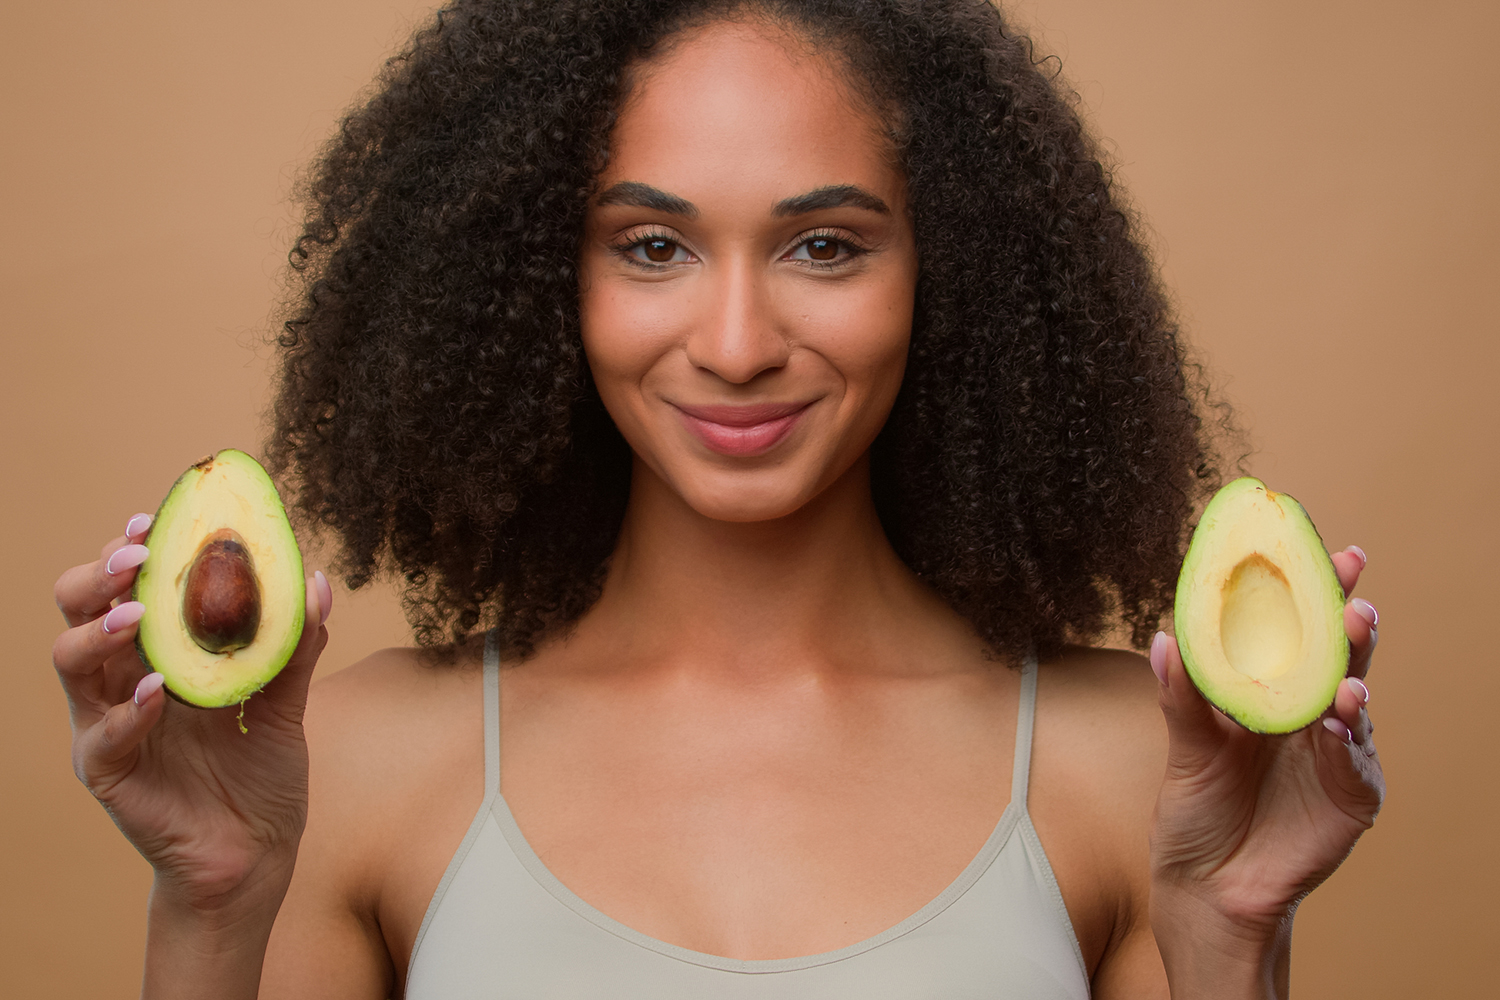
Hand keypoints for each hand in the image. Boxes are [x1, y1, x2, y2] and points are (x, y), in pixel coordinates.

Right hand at [52, 513, 332, 916]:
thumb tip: (317, 580)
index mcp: (157, 653)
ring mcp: (107, 726)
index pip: (124, 588)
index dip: (128, 550)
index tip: (153, 520)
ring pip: (70, 662)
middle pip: (78, 609)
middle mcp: (121, 681)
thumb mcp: (285, 701)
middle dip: (99, 574)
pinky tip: (158, 690)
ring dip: (100, 629)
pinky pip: (102, 736)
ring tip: (140, 614)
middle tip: (137, 556)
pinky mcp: (109, 774)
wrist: (255, 851)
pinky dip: (127, 709)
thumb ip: (296, 644)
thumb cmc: (259, 773)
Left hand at [1148, 545, 1382, 993]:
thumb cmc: (1197, 812)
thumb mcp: (1183, 750)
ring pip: (1356, 705)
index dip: (1314, 592)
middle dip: (1349, 624)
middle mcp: (1309, 715)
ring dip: (1354, 681)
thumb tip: (1162, 636)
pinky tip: (1338, 724)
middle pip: (1337, 658)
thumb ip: (1179, 697)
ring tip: (1346, 670)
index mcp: (1270, 693)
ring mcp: (1335, 755)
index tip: (1325, 550)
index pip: (1298, 632)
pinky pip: (1355, 764)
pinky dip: (1349, 742)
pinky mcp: (1350, 798)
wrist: (1207, 887)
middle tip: (1352, 599)